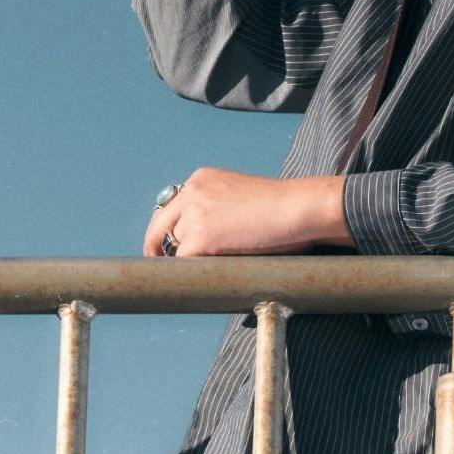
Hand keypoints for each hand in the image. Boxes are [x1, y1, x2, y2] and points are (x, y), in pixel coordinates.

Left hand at [142, 167, 352, 256]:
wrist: (295, 208)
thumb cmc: (281, 206)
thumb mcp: (240, 195)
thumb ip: (216, 207)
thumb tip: (202, 238)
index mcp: (202, 178)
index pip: (172, 205)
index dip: (170, 227)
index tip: (167, 243)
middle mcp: (193, 191)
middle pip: (161, 224)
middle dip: (158, 244)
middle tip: (159, 263)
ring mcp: (194, 213)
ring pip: (176, 246)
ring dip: (188, 258)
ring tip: (208, 268)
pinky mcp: (199, 236)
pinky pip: (182, 263)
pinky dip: (191, 271)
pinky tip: (206, 275)